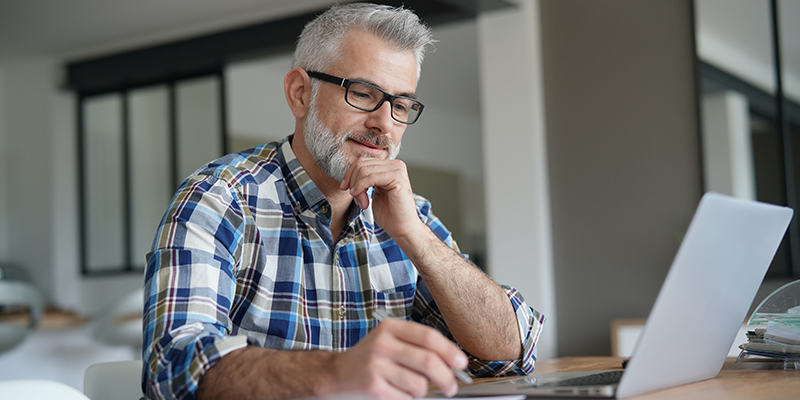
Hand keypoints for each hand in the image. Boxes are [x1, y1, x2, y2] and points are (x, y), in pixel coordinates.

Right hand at [330, 318, 468, 398]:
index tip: (461, 364)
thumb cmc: (369, 358)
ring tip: (414, 389)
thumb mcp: (389, 341)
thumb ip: (417, 346)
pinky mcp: (373, 387)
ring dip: (423, 392)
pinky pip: (405, 397)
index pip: (429, 337)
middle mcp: (383, 343)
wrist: (334, 374)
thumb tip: (453, 361)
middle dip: (447, 378)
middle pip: (429, 361)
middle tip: (451, 387)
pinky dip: (408, 399)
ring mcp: (376, 365)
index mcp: (390, 327)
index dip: (450, 351)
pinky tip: (397, 393)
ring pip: (419, 384)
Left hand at [340, 158, 424, 240]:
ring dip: (357, 188)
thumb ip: (365, 179)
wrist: (402, 228)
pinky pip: (370, 177)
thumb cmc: (389, 214)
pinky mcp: (397, 178)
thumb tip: (350, 174)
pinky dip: (361, 187)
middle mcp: (395, 165)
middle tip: (355, 198)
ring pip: (364, 170)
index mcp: (389, 167)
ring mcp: (397, 170)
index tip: (345, 188)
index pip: (362, 162)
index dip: (349, 175)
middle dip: (353, 182)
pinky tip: (362, 201)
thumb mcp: (373, 192)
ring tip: (362, 203)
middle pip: (361, 164)